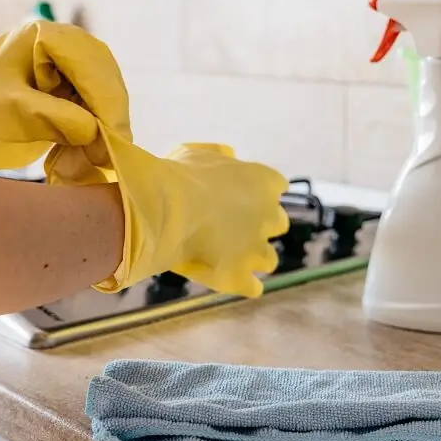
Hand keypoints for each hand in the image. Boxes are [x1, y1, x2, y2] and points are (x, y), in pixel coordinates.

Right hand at [88, 140, 288, 296]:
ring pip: (268, 259)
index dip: (258, 193)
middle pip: (278, 223)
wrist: (163, 209)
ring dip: (253, 257)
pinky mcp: (240, 277)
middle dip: (260, 226)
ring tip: (230, 257)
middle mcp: (270, 216)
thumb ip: (220, 155)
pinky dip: (244, 284)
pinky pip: (252, 287)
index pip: (276, 186)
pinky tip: (232, 281)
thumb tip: (229, 155)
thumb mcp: (198, 152)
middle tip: (235, 227)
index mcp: (265, 181)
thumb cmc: (176, 176)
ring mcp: (256, 250)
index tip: (242, 196)